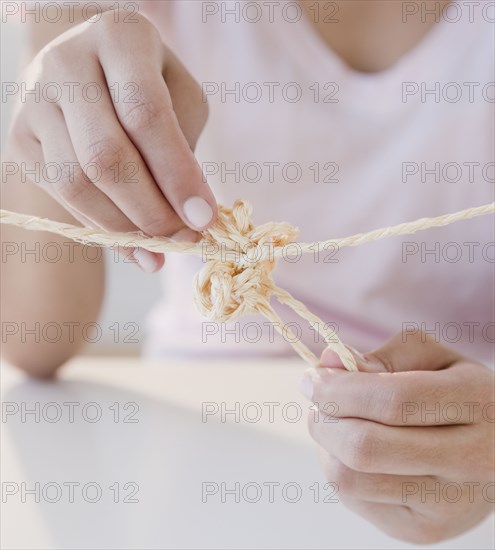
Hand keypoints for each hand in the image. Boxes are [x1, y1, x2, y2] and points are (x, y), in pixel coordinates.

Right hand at [7, 10, 215, 270]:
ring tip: (161, 246)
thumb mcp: (181, 99)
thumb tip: (190, 220)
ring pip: (77, 184)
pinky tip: (132, 242)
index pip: (145, 114)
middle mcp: (66, 61)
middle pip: (106, 156)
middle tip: (185, 239)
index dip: (176, 174)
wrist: (90, 75)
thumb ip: (185, 150)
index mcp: (119, 37)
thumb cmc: (150, 86)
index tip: (203, 218)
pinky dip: (101, 229)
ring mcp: (34, 101)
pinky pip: (61, 197)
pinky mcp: (20, 139)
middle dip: (151, 211)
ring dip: (125, 228)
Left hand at [300, 332, 494, 542]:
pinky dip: (339, 468)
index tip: (312, 378)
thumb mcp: (431, 357)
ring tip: (337, 425)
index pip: (392, 401)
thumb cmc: (451, 392)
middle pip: (365, 447)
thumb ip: (382, 357)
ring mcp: (446, 504)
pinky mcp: (422, 530)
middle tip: (318, 401)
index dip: (339, 389)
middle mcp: (469, 461)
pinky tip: (355, 453)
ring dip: (326, 445)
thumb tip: (328, 361)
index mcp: (476, 404)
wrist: (493, 451)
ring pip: (350, 479)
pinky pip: (353, 499)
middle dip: (324, 419)